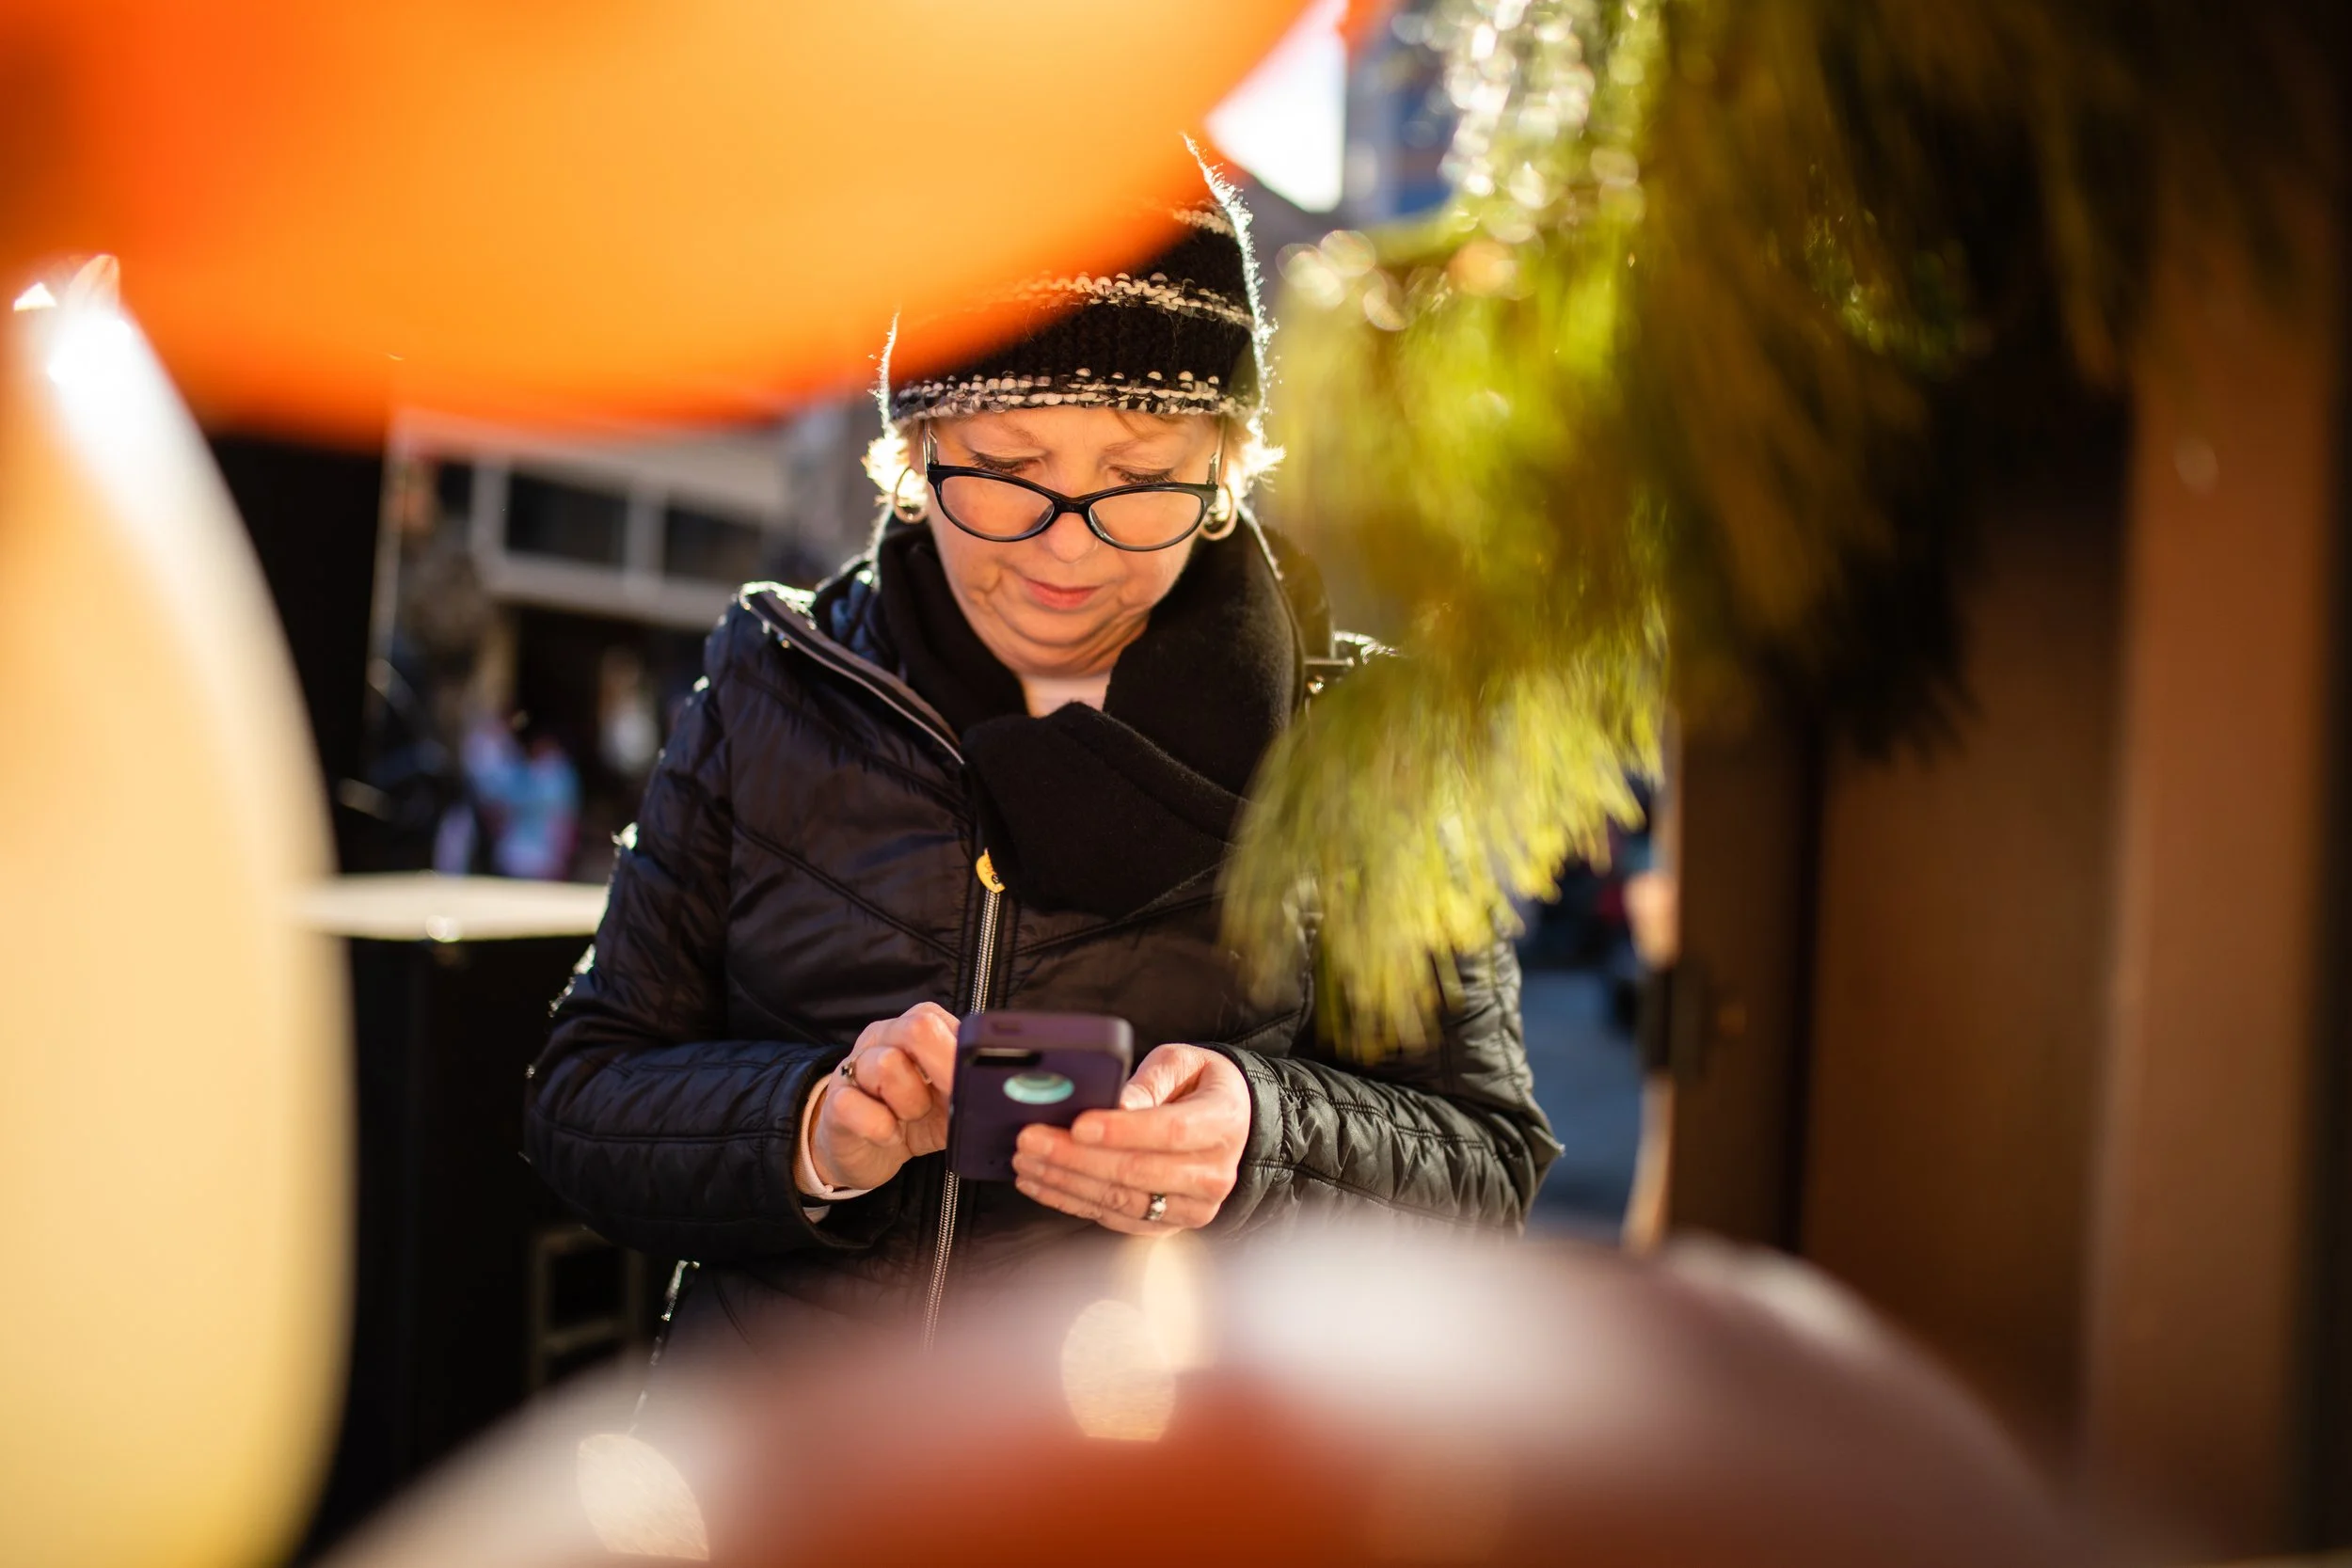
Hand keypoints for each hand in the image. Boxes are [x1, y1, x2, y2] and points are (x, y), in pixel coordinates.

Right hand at [807, 1002, 958, 1191]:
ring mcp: (855, 1067)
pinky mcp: (835, 1101)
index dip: (962, 1053)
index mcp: (915, 1029)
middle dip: (941, 1071)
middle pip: (917, 1029)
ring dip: (909, 1104)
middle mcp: (883, 1038)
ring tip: (908, 1119)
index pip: (944, 1020)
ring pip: (887, 1064)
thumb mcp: (950, 1100)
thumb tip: (1002, 1083)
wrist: (862, 1150)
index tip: (973, 1083)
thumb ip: (970, 1083)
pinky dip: (881, 1128)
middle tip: (941, 1103)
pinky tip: (888, 1136)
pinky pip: (856, 1105)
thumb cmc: (912, 1120)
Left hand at [1011, 1043, 1249, 1232]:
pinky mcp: (1167, 1225)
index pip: (1171, 1132)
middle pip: (1138, 1172)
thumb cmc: (1197, 1086)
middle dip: (1076, 1158)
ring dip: (1066, 1182)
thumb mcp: (1181, 1063)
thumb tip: (1115, 1104)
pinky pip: (1113, 1218)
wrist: (1225, 1123)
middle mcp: (1212, 1173)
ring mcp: (1192, 1207)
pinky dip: (1072, 1201)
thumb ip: (1150, 1081)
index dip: (1122, 1131)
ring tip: (1027, 1161)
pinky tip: (1042, 1183)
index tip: (1078, 1125)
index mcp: (1223, 1122)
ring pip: (1121, 1200)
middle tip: (1031, 1141)